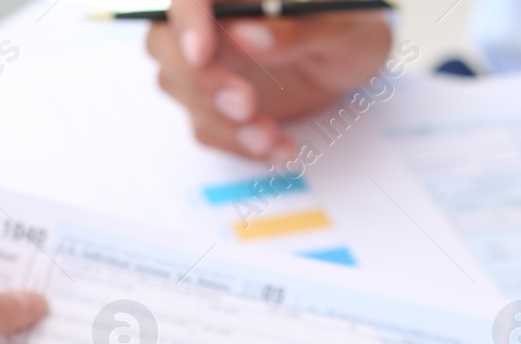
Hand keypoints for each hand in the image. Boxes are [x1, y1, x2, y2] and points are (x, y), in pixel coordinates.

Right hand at [146, 0, 392, 161]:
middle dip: (200, 80)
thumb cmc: (351, 27)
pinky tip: (278, 146)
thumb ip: (296, 31)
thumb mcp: (342, 27)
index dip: (187, 20)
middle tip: (244, 104)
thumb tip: (248, 36)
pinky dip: (238, 143)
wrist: (356, 61)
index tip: (202, 53)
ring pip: (179, 88)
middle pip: (165, 42)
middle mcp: (211, 19)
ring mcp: (209, 61)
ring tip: (270, 136)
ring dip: (221, 120)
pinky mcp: (215, 101)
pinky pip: (206, 125)